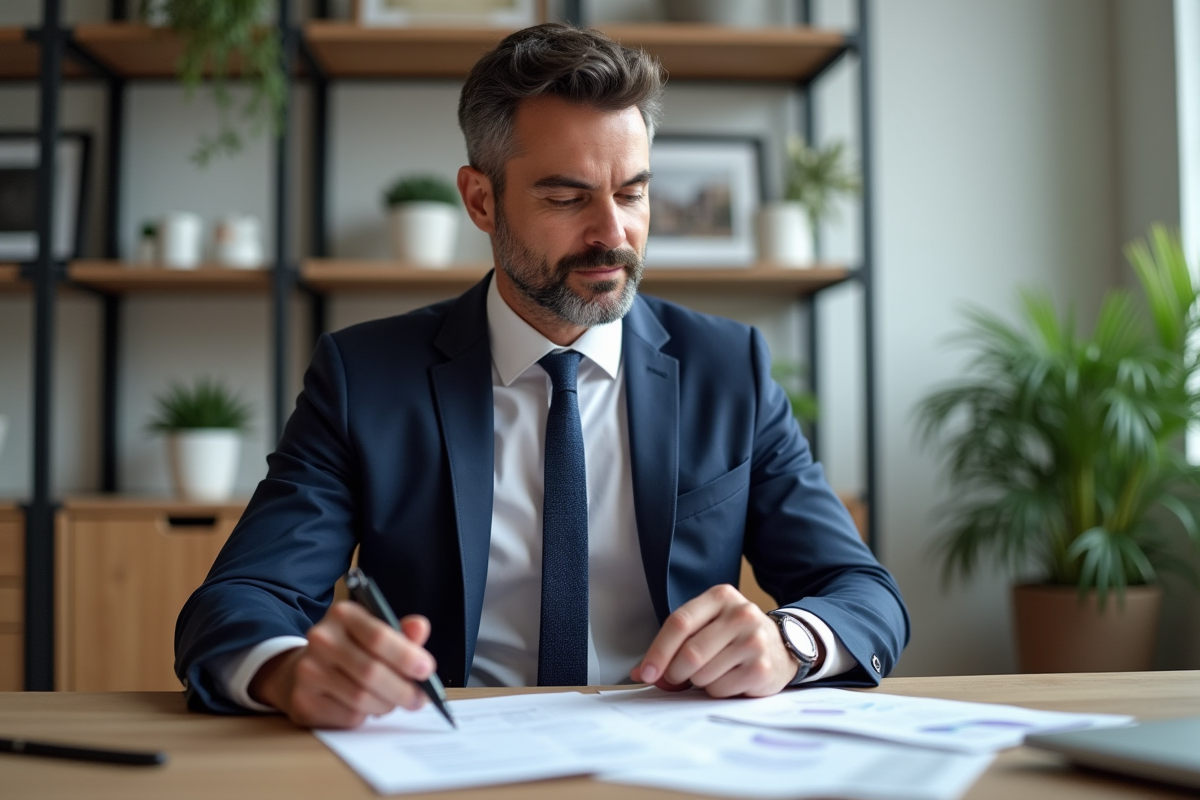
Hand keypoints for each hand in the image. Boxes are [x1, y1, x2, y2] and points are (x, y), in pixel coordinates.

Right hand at [249, 600, 436, 728]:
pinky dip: (365, 716)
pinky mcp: (303, 700)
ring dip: (386, 705)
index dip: (406, 656)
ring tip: (393, 702)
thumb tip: (419, 627)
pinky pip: (347, 716)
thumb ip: (401, 634)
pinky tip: (367, 708)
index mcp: (343, 614)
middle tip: (419, 699)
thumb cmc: (352, 650)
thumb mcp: (377, 633)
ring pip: (361, 698)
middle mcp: (322, 638)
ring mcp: (308, 670)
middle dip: (402, 689)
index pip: (378, 636)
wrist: (306, 670)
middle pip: (371, 671)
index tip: (426, 670)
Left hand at [630, 584, 802, 697]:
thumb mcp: (706, 627)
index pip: (679, 622)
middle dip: (674, 673)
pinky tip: (729, 679)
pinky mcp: (762, 668)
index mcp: (721, 596)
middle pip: (690, 653)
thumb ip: (673, 645)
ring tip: (712, 672)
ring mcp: (754, 641)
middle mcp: (741, 614)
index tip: (645, 672)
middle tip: (675, 679)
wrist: (781, 648)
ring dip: (698, 682)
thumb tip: (641, 673)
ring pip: (703, 675)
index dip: (658, 651)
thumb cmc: (733, 637)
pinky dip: (716, 691)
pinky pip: (720, 689)